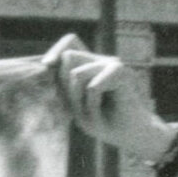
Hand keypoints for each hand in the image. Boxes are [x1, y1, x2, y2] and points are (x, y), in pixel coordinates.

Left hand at [46, 33, 177, 163]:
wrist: (130, 134)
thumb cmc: (102, 121)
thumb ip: (61, 86)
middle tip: (78, 109)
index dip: (56, 50)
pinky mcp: (122, 72)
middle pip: (68, 58)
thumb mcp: (73, 105)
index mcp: (89, 65)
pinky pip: (92, 88)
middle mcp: (101, 61)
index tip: (46, 66)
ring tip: (91, 113)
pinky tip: (101, 114)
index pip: (70, 42)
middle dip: (65, 87)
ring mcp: (112, 64)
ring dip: (78, 101)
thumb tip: (49, 63)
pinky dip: (92, 106)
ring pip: (76, 74)